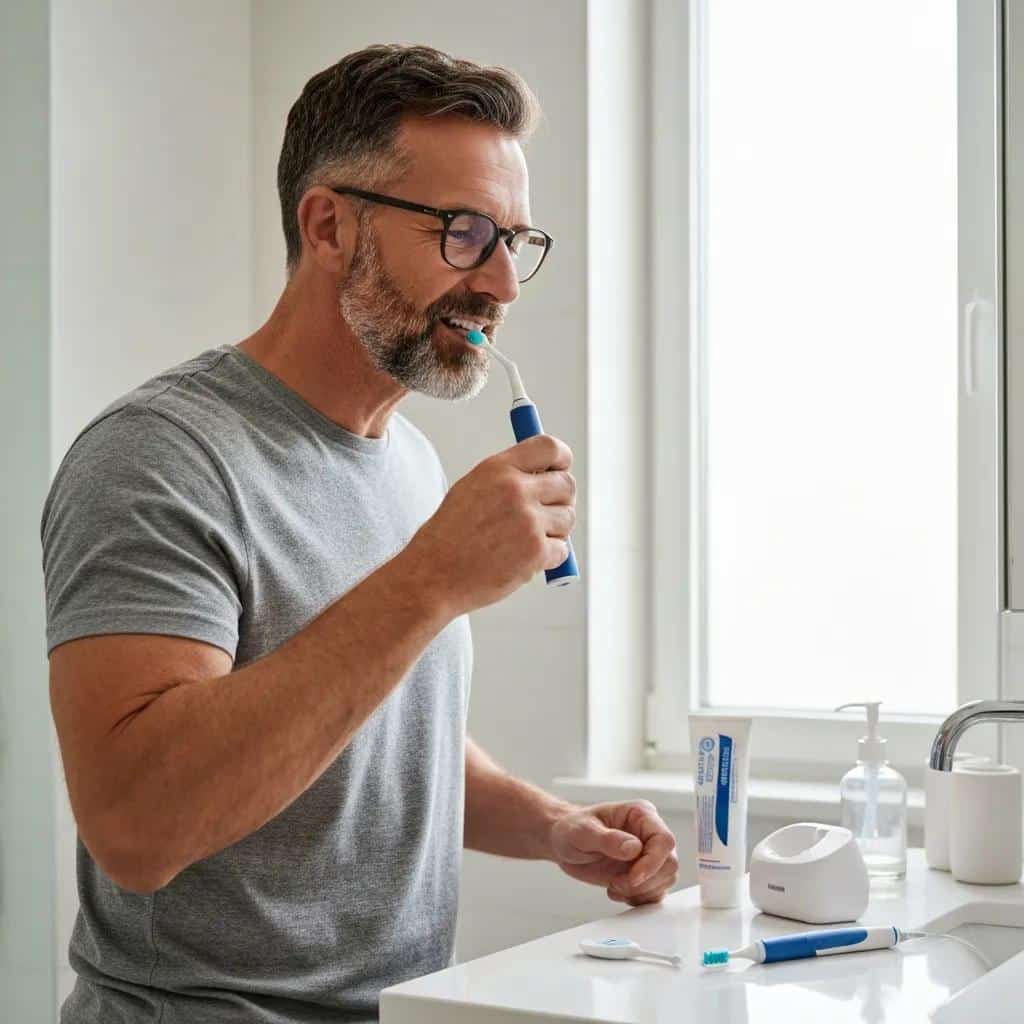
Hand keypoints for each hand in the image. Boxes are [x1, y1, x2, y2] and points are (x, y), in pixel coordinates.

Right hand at [405, 434, 575, 615]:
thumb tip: (547, 474)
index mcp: (498, 468)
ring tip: (524, 542)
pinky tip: (521, 561)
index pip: (550, 448)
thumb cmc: (450, 535)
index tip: (562, 470)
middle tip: (548, 515)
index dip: (562, 460)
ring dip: (555, 532)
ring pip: (567, 519)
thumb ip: (508, 477)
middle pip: (567, 484)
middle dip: (562, 500)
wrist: (432, 575)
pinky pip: (562, 550)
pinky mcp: (536, 551)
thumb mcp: (472, 489)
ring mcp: (528, 521)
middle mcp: (516, 489)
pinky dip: (548, 559)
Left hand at [549, 800, 678, 906]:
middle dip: (645, 881)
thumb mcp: (582, 831)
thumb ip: (608, 839)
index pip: (664, 840)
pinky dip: (639, 899)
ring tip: (614, 886)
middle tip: (617, 883)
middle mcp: (649, 833)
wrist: (563, 842)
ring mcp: (648, 854)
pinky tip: (617, 891)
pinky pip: (656, 892)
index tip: (632, 877)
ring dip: (641, 891)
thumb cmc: (571, 829)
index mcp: (640, 815)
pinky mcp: (644, 873)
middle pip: (670, 864)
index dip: (653, 863)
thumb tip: (634, 848)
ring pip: (665, 880)